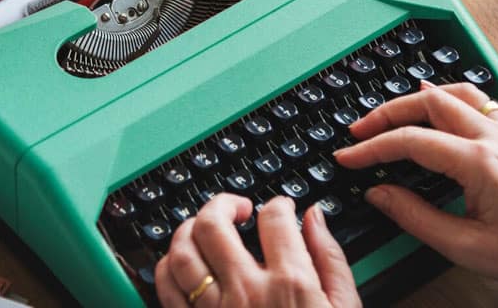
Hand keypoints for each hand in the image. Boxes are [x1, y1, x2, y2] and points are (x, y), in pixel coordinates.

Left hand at [154, 194, 360, 307]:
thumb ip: (329, 259)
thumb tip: (313, 218)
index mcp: (290, 284)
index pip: (273, 218)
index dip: (277, 204)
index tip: (280, 209)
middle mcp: (247, 293)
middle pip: (212, 224)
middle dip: (222, 203)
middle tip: (237, 208)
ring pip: (182, 253)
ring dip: (190, 229)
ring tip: (206, 228)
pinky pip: (167, 290)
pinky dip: (169, 267)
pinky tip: (186, 264)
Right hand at [334, 81, 497, 284]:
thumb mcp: (464, 245)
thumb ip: (415, 217)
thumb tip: (379, 193)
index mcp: (479, 163)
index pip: (411, 141)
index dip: (372, 148)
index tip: (348, 157)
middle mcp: (491, 137)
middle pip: (427, 102)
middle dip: (385, 113)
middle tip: (359, 131)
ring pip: (451, 92)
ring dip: (414, 98)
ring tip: (389, 114)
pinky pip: (475, 98)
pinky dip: (445, 95)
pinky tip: (431, 101)